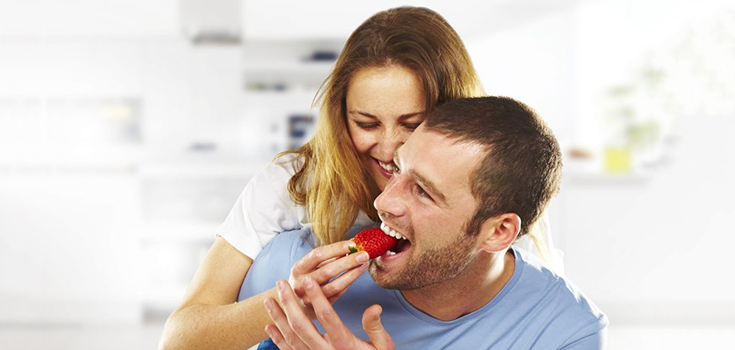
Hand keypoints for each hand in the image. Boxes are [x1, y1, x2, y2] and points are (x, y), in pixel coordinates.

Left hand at [263, 278, 394, 349]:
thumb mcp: (383, 346)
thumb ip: (375, 326)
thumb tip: (374, 307)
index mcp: (344, 344)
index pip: (327, 317)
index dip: (317, 298)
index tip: (308, 280)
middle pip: (302, 325)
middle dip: (289, 302)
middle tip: (281, 283)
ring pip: (291, 338)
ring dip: (278, 318)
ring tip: (269, 300)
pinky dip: (278, 339)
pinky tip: (270, 326)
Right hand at [288, 240, 369, 312]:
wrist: (295, 305)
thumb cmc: (306, 279)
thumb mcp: (310, 266)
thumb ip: (328, 257)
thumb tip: (351, 244)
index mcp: (298, 268)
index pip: (317, 255)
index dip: (336, 248)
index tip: (353, 244)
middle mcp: (301, 284)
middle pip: (327, 271)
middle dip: (348, 262)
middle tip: (364, 254)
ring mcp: (309, 298)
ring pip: (335, 286)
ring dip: (352, 274)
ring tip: (364, 264)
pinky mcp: (319, 309)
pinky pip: (338, 295)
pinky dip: (348, 284)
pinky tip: (356, 275)